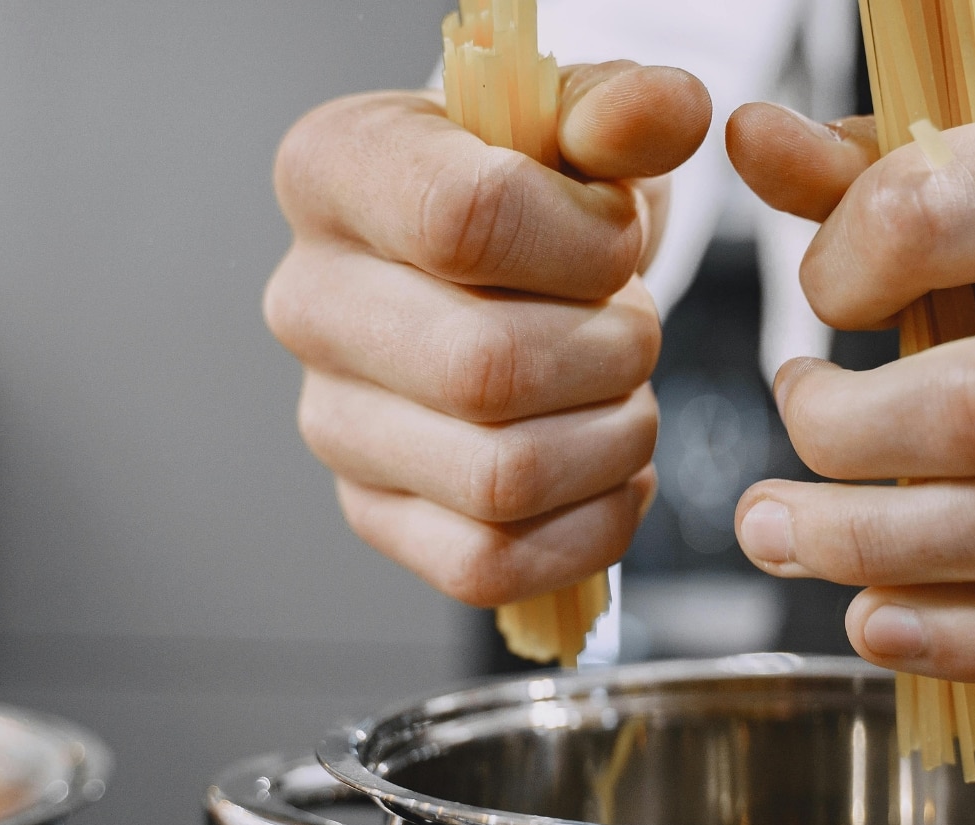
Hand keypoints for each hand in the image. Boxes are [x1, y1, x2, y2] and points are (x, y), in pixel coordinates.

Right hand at [268, 64, 710, 605]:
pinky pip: (491, 566)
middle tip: (632, 327)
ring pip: (500, 479)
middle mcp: (307, 302)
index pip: (465, 222)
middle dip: (611, 354)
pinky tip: (610, 469)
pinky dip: (589, 528)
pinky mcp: (374, 514)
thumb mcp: (580, 126)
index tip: (614, 236)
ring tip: (623, 392)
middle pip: (486, 371)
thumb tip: (667, 110)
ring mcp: (332, 421)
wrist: (506, 267)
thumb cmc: (534, 189)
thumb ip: (624, 109)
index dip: (583, 242)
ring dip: (613, 440)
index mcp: (334, 172)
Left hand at [726, 105, 974, 679]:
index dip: (844, 269)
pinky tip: (878, 624)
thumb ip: (868, 170)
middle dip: (843, 444)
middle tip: (769, 468)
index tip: (821, 305)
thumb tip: (748, 139)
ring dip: (878, 551)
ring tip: (783, 538)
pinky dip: (974, 640)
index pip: (943, 211)